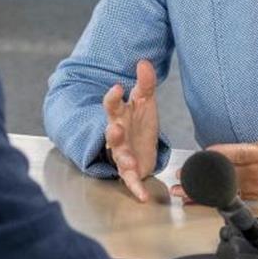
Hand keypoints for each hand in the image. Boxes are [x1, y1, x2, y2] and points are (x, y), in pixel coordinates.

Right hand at [103, 59, 159, 202]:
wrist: (142, 146)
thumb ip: (146, 83)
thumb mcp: (146, 101)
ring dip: (123, 159)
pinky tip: (143, 196)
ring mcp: (122, 154)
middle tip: (114, 127)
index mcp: (119, 115)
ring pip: (119, 156)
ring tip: (129, 161)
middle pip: (111, 132)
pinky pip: (131, 180)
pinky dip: (136, 188)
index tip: (117, 87)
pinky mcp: (130, 171)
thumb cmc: (140, 122)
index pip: (112, 105)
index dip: (112, 97)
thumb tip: (144, 61)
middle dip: (112, 132)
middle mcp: (117, 135)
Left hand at [170, 95, 257, 201]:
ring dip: (203, 192)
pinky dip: (213, 200)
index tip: (205, 153)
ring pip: (225, 189)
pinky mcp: (253, 195)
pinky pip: (230, 198)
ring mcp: (254, 185)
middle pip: (226, 174)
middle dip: (203, 175)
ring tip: (182, 193)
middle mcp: (256, 172)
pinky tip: (196, 201)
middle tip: (181, 176)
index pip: (239, 153)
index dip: (222, 154)